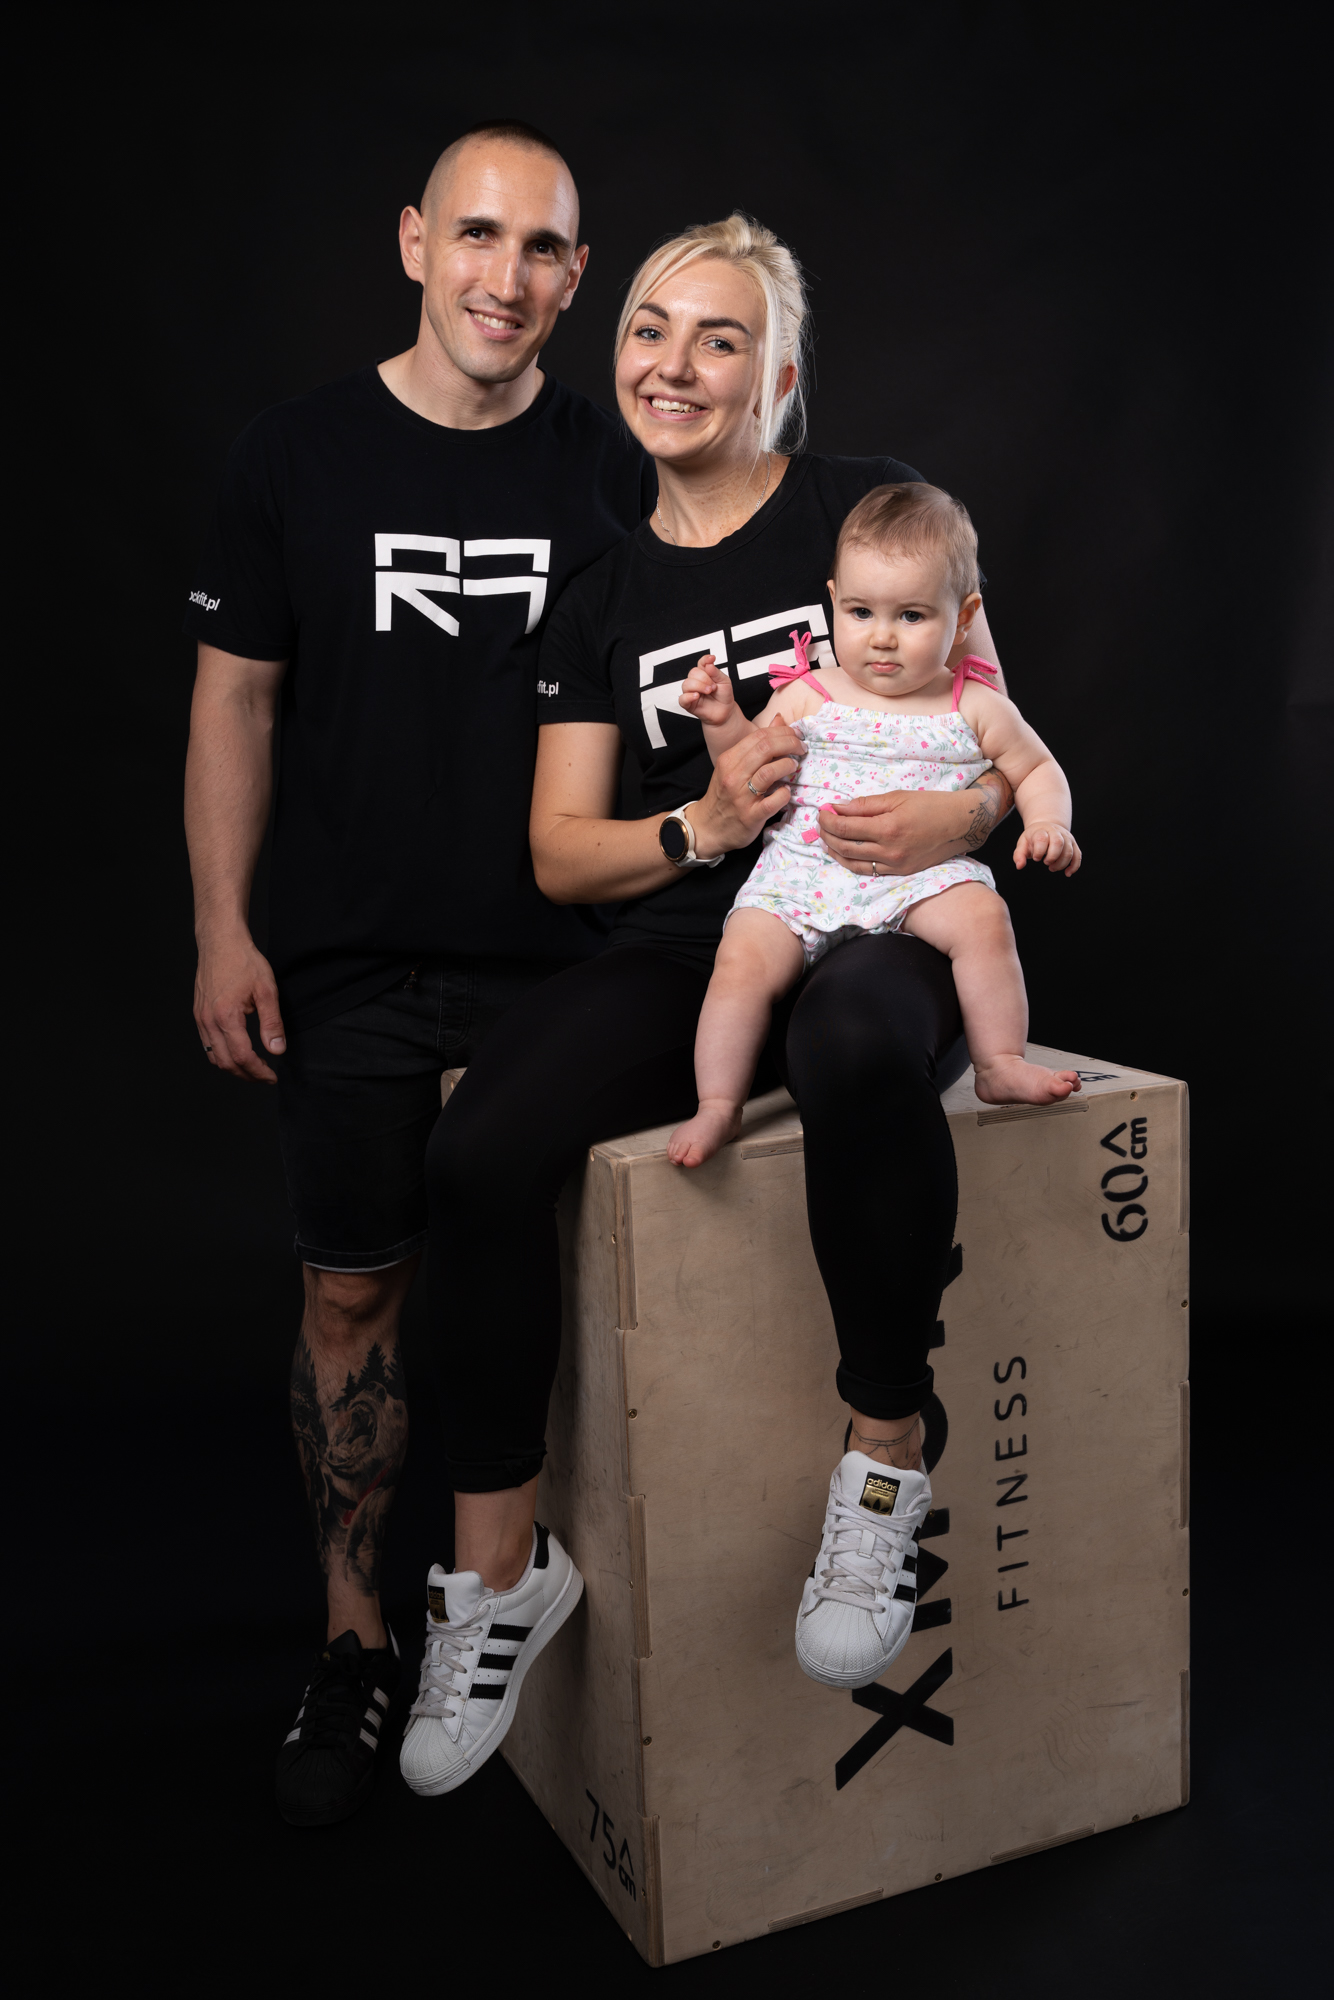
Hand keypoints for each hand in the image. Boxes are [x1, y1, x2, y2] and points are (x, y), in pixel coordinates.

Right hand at [194, 929, 286, 1081]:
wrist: (220, 942)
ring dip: (233, 1067)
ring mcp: (200, 1018)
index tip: (272, 1077)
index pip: (242, 1057)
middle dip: (246, 1075)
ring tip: (253, 1068)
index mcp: (226, 1016)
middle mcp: (208, 1021)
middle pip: (225, 1063)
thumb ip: (272, 1023)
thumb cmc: (243, 961)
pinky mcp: (198, 1014)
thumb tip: (277, 1049)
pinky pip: (207, 1044)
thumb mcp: (266, 990)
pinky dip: (221, 1055)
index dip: (259, 1072)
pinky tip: (236, 1052)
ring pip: (213, 1056)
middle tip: (264, 1076)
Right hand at [678, 654, 735, 726]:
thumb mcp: (725, 682)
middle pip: (693, 672)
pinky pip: (682, 698)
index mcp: (705, 674)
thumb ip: (716, 673)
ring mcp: (691, 692)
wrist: (725, 713)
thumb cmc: (724, 696)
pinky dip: (688, 696)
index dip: (705, 659)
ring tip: (709, 691)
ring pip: (686, 684)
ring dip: (699, 686)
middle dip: (704, 678)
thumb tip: (709, 664)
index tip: (712, 659)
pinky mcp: (688, 703)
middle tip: (713, 687)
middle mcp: (696, 681)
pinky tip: (697, 696)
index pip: (701, 663)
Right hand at [690, 719, 806, 857]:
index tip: (795, 736)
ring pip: (769, 772)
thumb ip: (756, 745)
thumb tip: (779, 720)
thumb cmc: (724, 795)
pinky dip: (784, 794)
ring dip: (787, 765)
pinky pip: (773, 801)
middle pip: (765, 749)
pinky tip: (786, 791)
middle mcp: (733, 776)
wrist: (707, 827)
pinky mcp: (751, 816)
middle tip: (801, 748)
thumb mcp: (733, 766)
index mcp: (729, 760)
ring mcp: (741, 797)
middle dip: (789, 744)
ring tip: (794, 766)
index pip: (758, 736)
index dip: (782, 732)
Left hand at [818, 783, 1002, 875]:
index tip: (822, 811)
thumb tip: (838, 808)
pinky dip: (851, 862)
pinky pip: (867, 871)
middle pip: (845, 846)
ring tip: (827, 838)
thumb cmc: (930, 805)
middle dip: (827, 834)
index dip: (828, 819)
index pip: (845, 827)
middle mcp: (889, 851)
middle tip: (821, 822)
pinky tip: (844, 852)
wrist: (960, 824)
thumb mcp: (897, 797)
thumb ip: (865, 805)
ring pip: (852, 862)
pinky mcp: (899, 872)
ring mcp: (894, 865)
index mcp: (888, 828)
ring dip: (834, 850)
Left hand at [1014, 823, 1080, 876]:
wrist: (1046, 828)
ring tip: (1052, 868)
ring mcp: (1067, 838)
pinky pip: (1078, 855)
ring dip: (1061, 864)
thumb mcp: (1023, 843)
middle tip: (1045, 862)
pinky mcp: (1073, 845)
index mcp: (1042, 830)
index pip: (1042, 838)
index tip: (1035, 858)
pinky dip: (1074, 866)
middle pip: (1058, 843)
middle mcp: (1056, 832)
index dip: (1039, 851)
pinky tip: (1067, 873)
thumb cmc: (1033, 838)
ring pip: (1069, 851)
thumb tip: (1019, 866)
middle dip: (1052, 857)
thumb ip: (1019, 854)